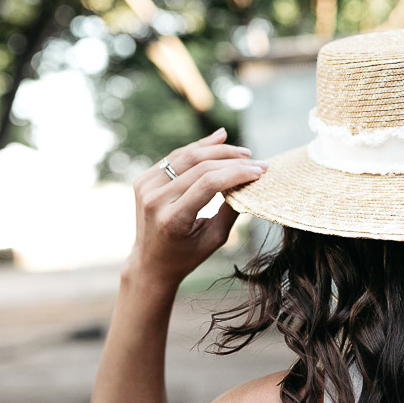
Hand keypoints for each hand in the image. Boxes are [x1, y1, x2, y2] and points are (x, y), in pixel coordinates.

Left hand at [125, 127, 267, 287]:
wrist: (150, 262)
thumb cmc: (187, 255)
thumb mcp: (214, 239)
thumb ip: (231, 210)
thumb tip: (249, 183)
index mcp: (173, 218)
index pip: (209, 183)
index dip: (237, 173)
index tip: (259, 171)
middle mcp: (155, 200)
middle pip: (199, 166)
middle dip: (232, 160)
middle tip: (256, 161)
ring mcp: (146, 187)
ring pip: (187, 155)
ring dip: (218, 149)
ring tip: (243, 152)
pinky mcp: (143, 180)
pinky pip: (175, 157)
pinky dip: (199, 147)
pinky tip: (219, 139)